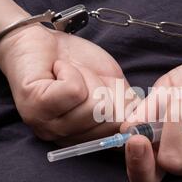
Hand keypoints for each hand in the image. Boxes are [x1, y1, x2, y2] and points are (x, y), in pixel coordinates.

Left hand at [0, 24, 134, 144]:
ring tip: (69, 74)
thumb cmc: (77, 62)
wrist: (39, 39)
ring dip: (86, 79)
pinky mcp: (35, 106)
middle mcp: (65, 138)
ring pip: (92, 107)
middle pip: (109, 122)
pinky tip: (57, 70)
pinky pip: (73, 91)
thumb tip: (145, 120)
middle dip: (104, 91)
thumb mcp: (112, 86)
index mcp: (84, 137)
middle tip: (85, 79)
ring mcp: (48, 126)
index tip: (129, 104)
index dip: (130, 121)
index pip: (118, 142)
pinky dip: (70, 72)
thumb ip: (128, 107)